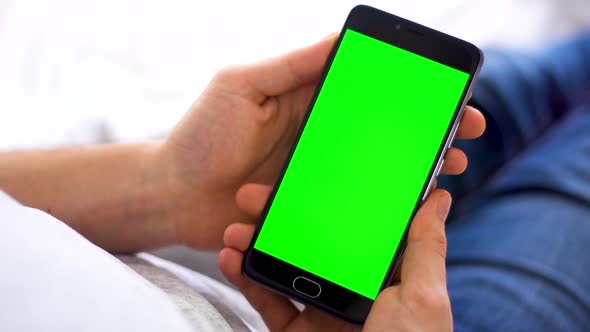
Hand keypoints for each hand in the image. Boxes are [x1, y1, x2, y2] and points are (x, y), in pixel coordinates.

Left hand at [156, 34, 484, 249]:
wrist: (171, 195)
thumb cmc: (200, 136)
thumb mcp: (242, 85)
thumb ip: (291, 65)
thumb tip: (340, 37)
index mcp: (305, 102)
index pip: (367, 92)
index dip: (407, 94)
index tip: (444, 95)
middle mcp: (317, 137)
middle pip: (380, 132)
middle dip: (423, 135)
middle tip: (461, 138)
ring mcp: (314, 173)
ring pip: (373, 170)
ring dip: (411, 171)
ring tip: (445, 174)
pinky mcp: (306, 206)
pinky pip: (347, 204)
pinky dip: (377, 204)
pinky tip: (403, 207)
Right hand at [219, 184, 452, 330]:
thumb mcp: (424, 297)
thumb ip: (425, 248)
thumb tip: (440, 200)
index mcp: (383, 278)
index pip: (352, 228)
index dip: (328, 202)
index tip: (305, 178)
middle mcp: (350, 291)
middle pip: (309, 244)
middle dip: (279, 219)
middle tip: (254, 197)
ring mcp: (320, 312)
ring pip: (282, 270)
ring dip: (254, 246)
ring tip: (234, 229)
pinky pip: (267, 303)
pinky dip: (246, 281)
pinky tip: (230, 259)